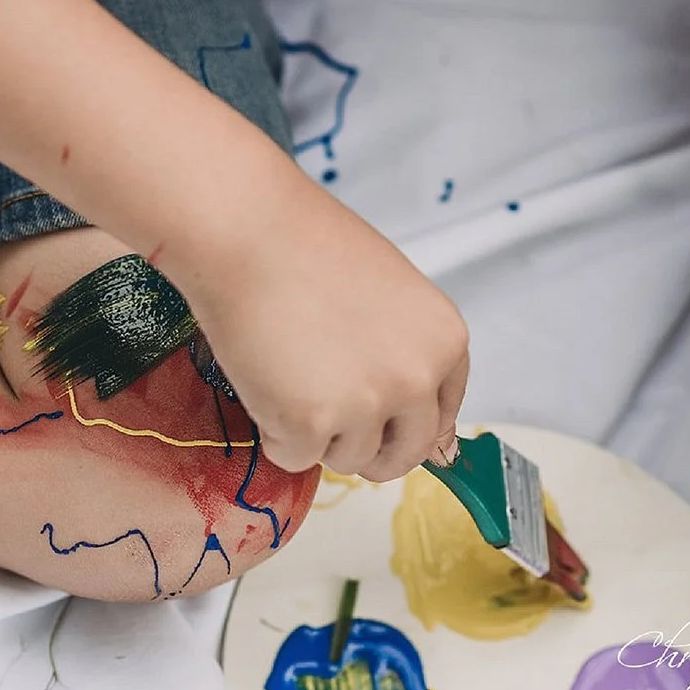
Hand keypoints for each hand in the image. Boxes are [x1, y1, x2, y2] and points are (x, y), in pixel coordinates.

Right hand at [168, 163, 470, 480]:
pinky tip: (262, 376)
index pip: (442, 416)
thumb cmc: (302, 243)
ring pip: (347, 459)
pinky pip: (294, 456)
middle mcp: (417, 379)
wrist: (244, 230)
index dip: (402, 419)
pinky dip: (273, 430)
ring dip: (314, 432)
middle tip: (325, 411)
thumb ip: (406, 351)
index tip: (377, 415)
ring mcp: (367, 405)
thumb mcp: (386, 292)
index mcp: (445, 341)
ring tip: (285, 369)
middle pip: (403, 453)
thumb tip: (425, 431)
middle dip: (365, 445)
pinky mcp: (311, 424)